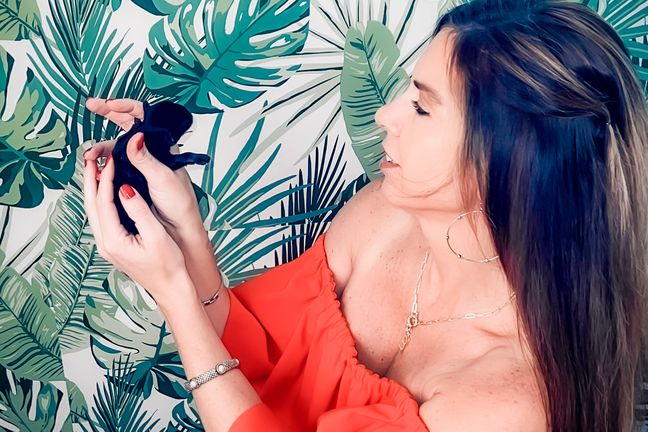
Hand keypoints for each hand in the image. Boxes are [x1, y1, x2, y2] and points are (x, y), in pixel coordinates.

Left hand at [82, 150, 192, 306]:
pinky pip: (101, 217)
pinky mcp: (114, 245)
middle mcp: (105, 243)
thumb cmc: (168, 265)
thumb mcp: (156, 235)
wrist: (171, 287)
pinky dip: (101, 200)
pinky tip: (107, 190)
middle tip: (92, 158)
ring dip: (94, 188)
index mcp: (113, 241)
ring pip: (94, 211)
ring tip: (96, 168)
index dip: (106, 178)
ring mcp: (107, 245)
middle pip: (91, 205)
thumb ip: (138, 210)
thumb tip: (125, 189)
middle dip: (91, 179)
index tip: (111, 160)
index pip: (103, 202)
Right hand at [84, 98, 204, 244]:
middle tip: (91, 105)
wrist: (178, 230)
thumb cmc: (179, 204)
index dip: (126, 107)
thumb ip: (146, 159)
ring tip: (90, 156)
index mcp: (163, 147)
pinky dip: (102, 163)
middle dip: (108, 114)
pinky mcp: (131, 178)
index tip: (109, 104)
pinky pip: (114, 165)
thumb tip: (134, 136)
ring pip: (116, 147)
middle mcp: (151, 152)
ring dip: (101, 147)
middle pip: (127, 126)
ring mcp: (140, 165)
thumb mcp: (162, 179)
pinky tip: (93, 166)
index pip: (144, 118)